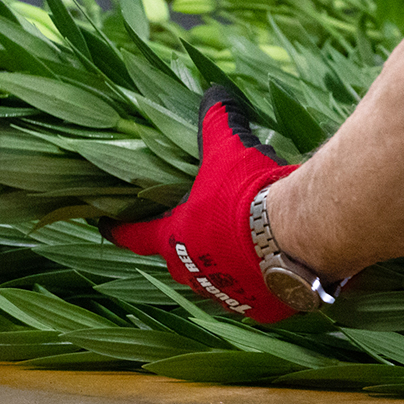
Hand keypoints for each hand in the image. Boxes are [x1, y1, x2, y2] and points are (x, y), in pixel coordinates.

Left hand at [105, 87, 300, 322]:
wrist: (297, 236)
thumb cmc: (250, 194)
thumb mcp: (229, 151)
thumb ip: (217, 123)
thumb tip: (214, 93)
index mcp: (176, 239)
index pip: (135, 236)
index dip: (120, 229)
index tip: (105, 226)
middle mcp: (195, 274)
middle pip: (180, 262)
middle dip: (186, 248)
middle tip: (197, 231)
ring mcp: (228, 296)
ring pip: (218, 282)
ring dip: (226, 266)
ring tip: (243, 248)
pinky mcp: (262, 310)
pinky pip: (255, 297)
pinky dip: (261, 284)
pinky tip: (275, 267)